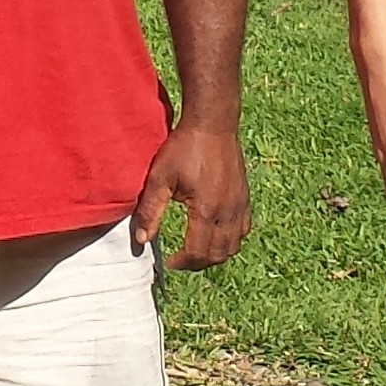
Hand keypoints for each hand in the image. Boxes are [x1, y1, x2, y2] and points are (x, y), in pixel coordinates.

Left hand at [132, 118, 251, 268]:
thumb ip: (150, 210)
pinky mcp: (245, 196)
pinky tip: (215, 234)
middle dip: (198, 263)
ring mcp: (240, 204)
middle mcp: (228, 211)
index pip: (198, 252)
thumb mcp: (160, 178)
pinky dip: (230, 240)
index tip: (170, 262)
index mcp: (207, 210)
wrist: (212, 123)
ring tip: (196, 251)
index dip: (183, 263)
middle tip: (181, 261)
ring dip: (215, 255)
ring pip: (234, 245)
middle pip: (218, 254)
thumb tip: (141, 240)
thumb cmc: (184, 147)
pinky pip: (243, 229)